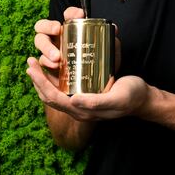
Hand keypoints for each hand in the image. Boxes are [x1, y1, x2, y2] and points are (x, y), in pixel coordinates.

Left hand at [27, 6, 135, 120]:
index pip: (53, 97)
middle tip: (30, 62)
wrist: (144, 99)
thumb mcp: (117, 98)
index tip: (32, 67)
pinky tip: (56, 68)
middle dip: (37, 80)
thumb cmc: (132, 96)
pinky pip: (65, 89)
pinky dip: (55, 79)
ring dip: (43, 80)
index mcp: (82, 111)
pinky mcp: (86, 96)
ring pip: (55, 93)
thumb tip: (73, 100)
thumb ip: (96, 102)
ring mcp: (81, 103)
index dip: (40, 82)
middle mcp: (78, 109)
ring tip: (37, 65)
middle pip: (49, 96)